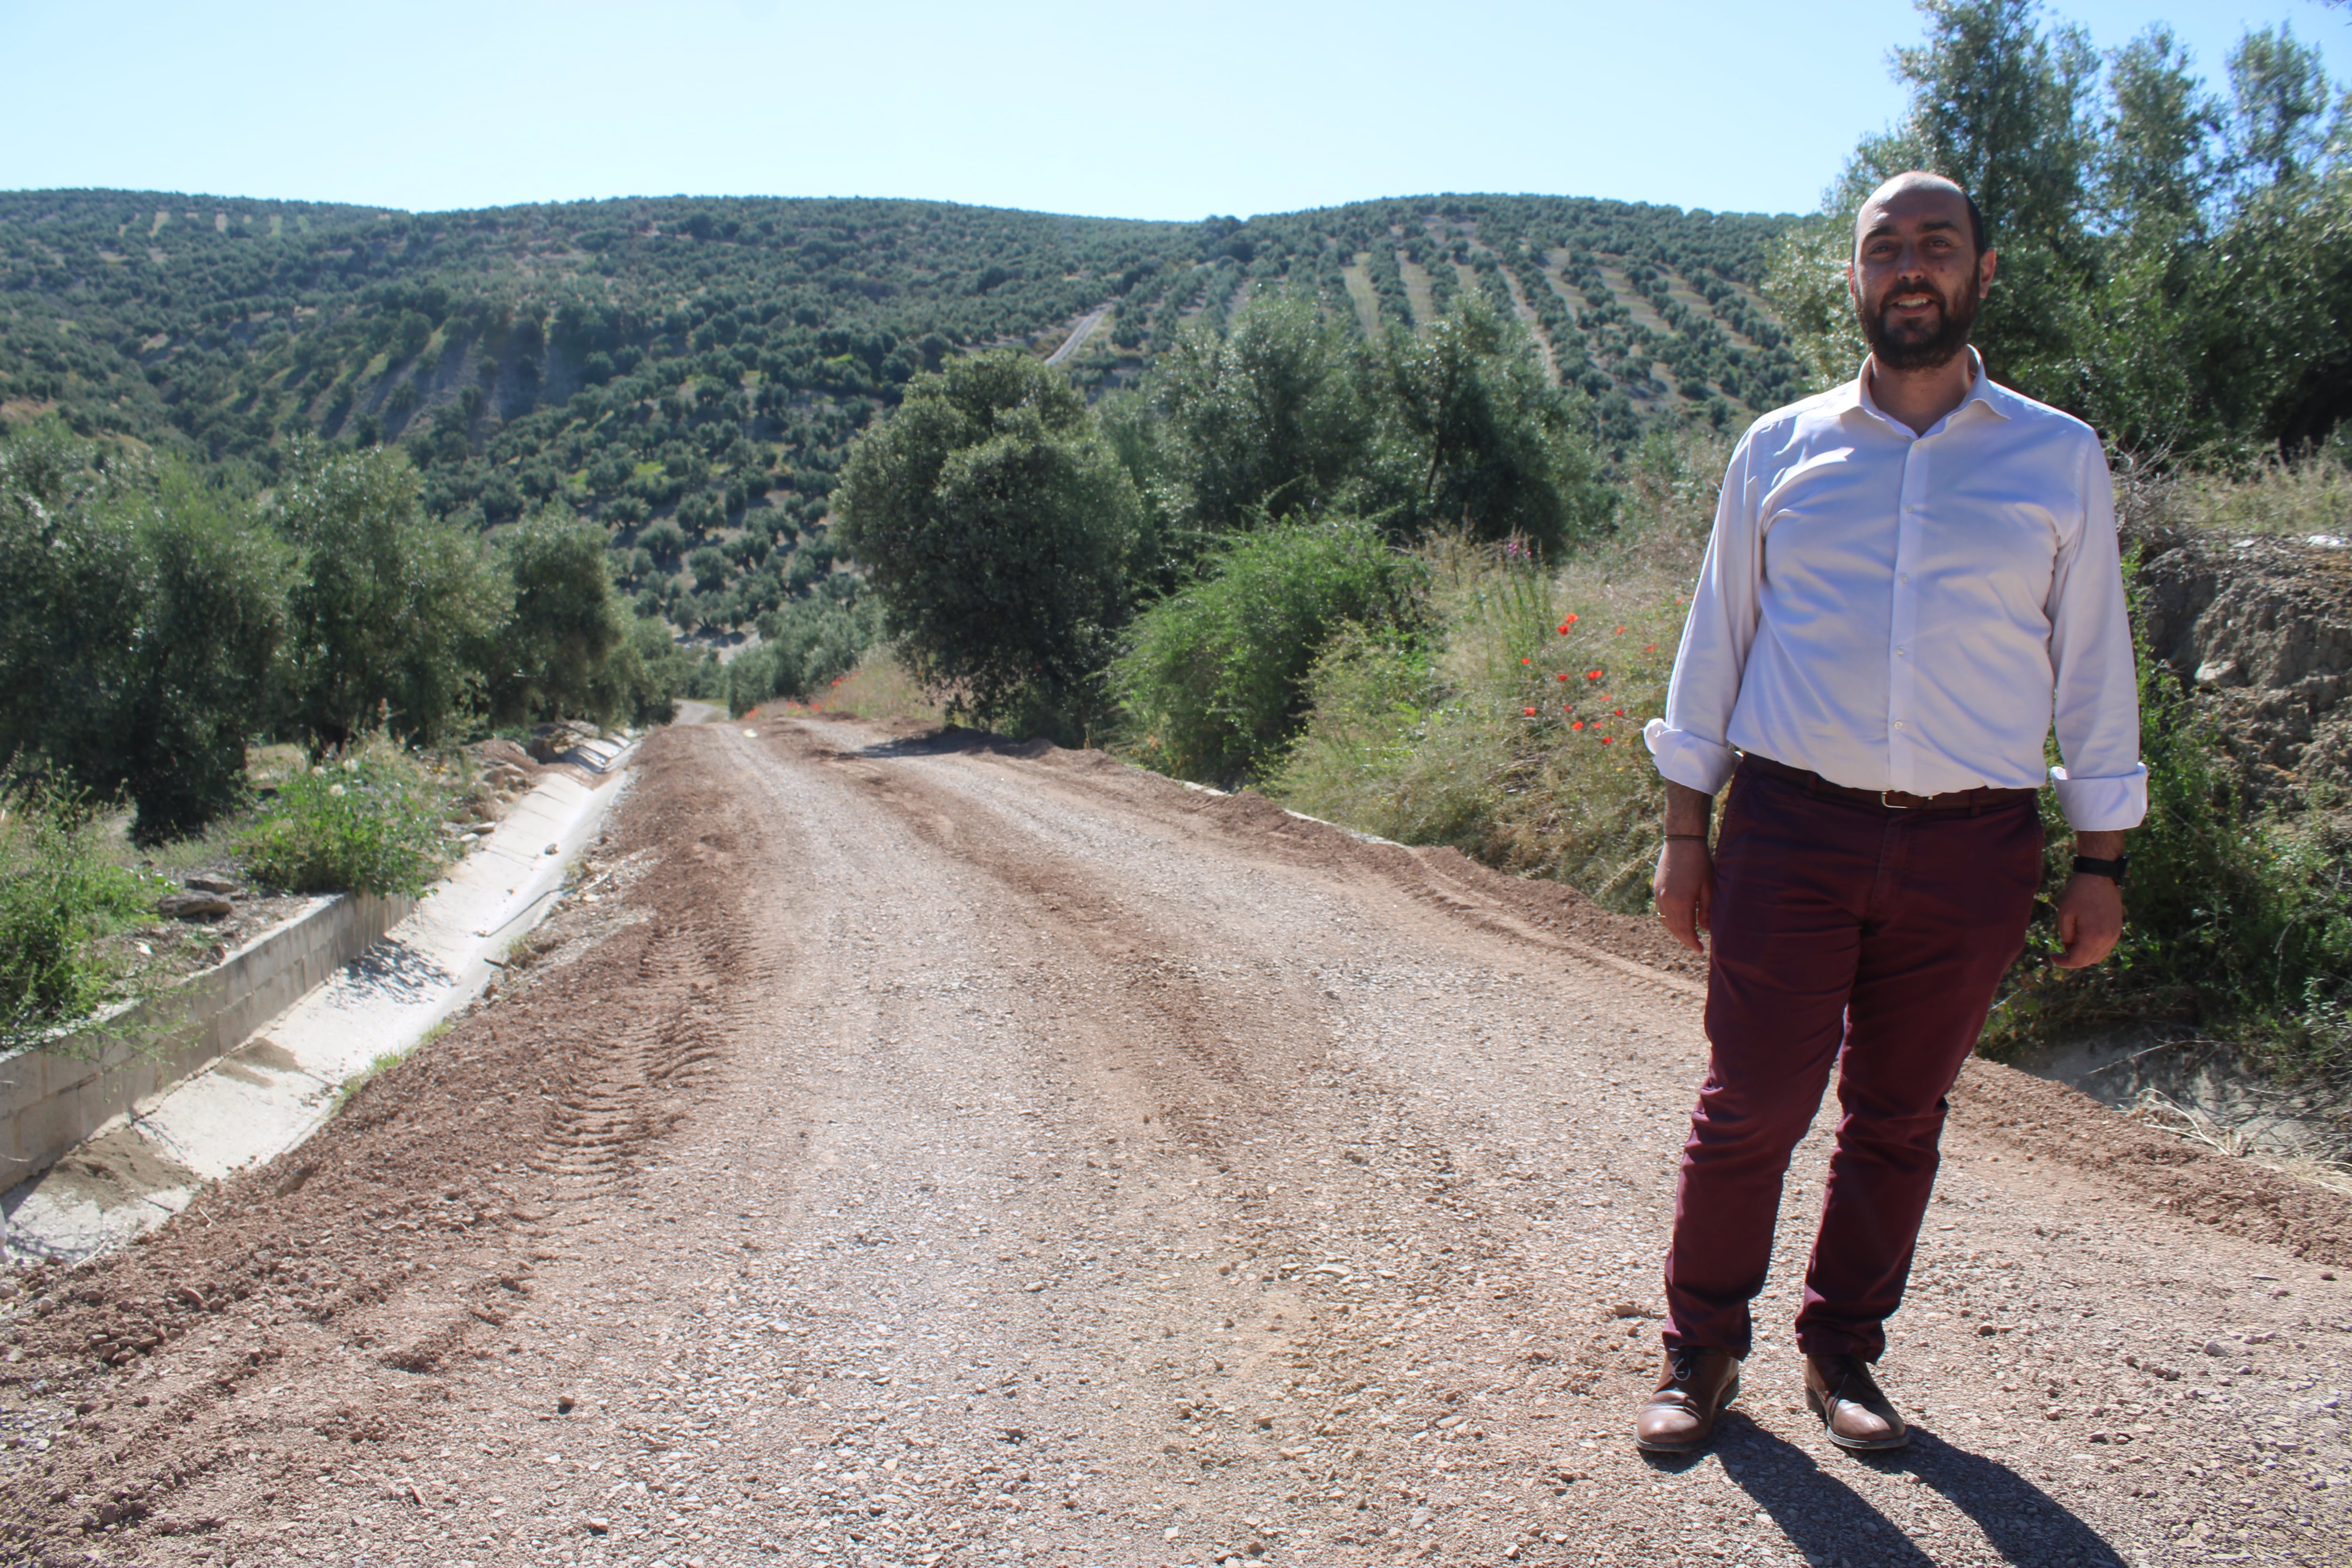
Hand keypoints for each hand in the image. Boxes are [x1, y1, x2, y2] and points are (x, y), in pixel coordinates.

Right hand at [1653, 839, 1714, 954]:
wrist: (1682, 842)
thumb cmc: (1699, 863)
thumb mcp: (1708, 887)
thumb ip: (1706, 910)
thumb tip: (1706, 929)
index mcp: (1681, 902)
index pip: (1686, 931)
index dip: (1693, 942)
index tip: (1700, 950)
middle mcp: (1667, 901)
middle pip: (1674, 929)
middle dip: (1685, 939)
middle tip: (1696, 945)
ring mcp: (1659, 895)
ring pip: (1666, 921)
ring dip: (1676, 931)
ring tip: (1688, 935)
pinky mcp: (1656, 889)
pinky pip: (1661, 911)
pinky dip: (1669, 920)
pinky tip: (1678, 920)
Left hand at [2052, 872, 2122, 968]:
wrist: (2099, 876)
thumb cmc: (2078, 893)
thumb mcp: (2064, 915)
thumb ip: (2066, 936)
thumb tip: (2070, 949)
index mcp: (2093, 936)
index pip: (2077, 960)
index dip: (2063, 962)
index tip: (2052, 956)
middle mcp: (2108, 939)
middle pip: (2088, 961)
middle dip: (2072, 959)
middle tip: (2059, 951)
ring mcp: (2115, 934)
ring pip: (2098, 956)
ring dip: (2084, 954)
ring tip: (2070, 941)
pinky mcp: (2117, 929)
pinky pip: (2105, 947)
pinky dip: (2093, 948)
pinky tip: (2082, 937)